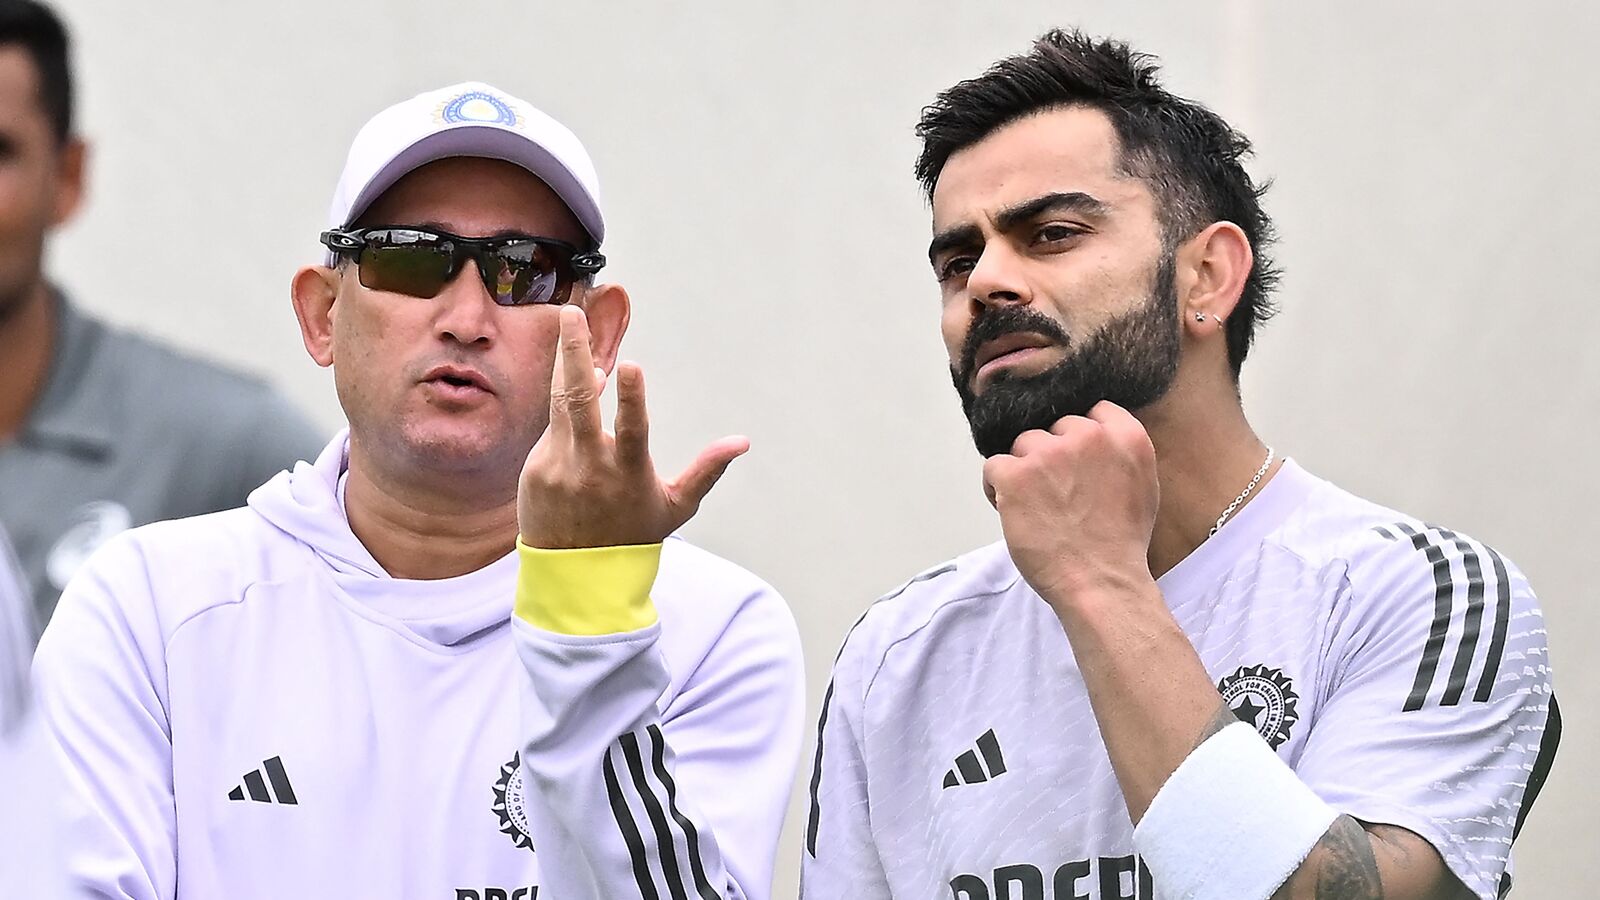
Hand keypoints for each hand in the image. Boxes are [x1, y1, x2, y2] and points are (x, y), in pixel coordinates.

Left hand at [517, 305, 749, 548]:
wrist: (576, 573)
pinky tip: (579, 395)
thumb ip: (707, 470)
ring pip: (559, 404)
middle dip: (575, 353)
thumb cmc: (633, 535)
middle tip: (572, 315)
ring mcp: (558, 466)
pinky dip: (566, 411)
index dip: (631, 398)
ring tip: (569, 324)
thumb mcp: (677, 506)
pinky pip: (552, 429)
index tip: (628, 364)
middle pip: (578, 401)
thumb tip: (742, 442)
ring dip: (565, 362)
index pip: (631, 431)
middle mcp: (590, 467)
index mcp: (628, 474)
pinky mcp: (535, 469)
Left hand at [982, 400, 1159, 605]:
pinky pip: (993, 466)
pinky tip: (1012, 510)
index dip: (1080, 436)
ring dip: (1024, 471)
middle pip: (1055, 428)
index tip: (1077, 461)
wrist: (1101, 582)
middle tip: (1057, 493)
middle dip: (1052, 456)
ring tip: (1035, 506)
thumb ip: (1121, 453)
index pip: (1095, 411)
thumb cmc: (1120, 545)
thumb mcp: (1142, 487)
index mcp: (1126, 437)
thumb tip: (1097, 437)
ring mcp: (1049, 453)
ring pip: (1023, 445)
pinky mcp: (1016, 474)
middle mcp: (1088, 437)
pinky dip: (996, 488)